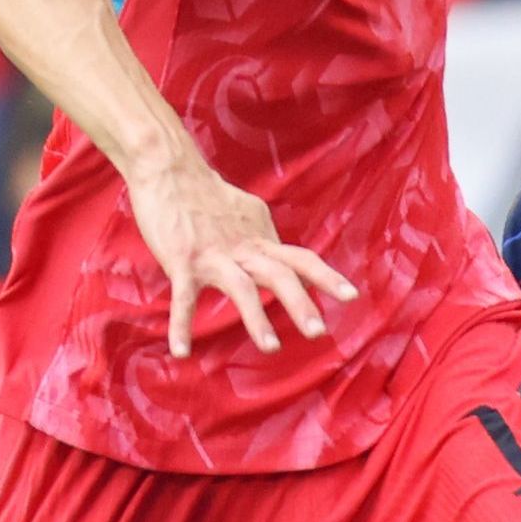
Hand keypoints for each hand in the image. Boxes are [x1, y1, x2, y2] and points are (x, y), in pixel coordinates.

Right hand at [122, 152, 357, 356]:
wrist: (169, 170)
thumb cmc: (206, 193)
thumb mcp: (246, 212)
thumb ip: (262, 235)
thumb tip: (277, 250)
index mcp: (259, 238)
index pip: (299, 259)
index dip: (326, 277)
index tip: (351, 297)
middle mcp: (242, 247)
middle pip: (279, 274)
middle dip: (300, 303)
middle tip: (319, 332)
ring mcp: (213, 255)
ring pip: (241, 288)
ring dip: (257, 318)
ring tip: (272, 348)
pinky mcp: (182, 261)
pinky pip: (184, 298)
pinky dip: (181, 325)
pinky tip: (182, 352)